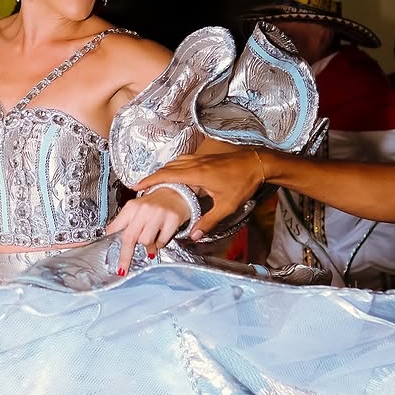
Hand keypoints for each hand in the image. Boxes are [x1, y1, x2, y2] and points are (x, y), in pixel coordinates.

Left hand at [105, 189, 190, 274]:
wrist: (177, 192)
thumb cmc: (155, 203)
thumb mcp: (137, 209)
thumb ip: (126, 224)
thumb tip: (116, 241)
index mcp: (131, 207)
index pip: (116, 227)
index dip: (111, 242)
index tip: (110, 255)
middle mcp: (143, 209)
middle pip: (129, 237)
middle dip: (125, 256)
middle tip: (123, 268)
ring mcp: (158, 213)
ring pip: (145, 241)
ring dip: (148, 247)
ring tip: (151, 241)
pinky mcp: (172, 219)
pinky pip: (161, 241)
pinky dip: (160, 244)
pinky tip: (161, 237)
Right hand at [137, 150, 264, 240]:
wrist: (258, 163)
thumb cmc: (243, 184)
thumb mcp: (226, 206)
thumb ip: (208, 221)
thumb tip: (192, 236)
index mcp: (196, 174)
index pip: (166, 176)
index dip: (149, 181)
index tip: (136, 186)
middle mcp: (195, 163)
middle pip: (167, 168)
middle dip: (152, 177)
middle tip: (140, 187)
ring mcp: (200, 158)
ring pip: (174, 163)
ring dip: (162, 171)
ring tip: (154, 182)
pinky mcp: (206, 157)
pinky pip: (183, 160)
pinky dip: (173, 167)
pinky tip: (175, 173)